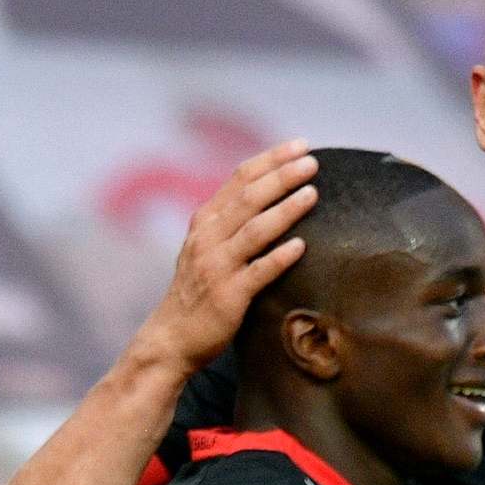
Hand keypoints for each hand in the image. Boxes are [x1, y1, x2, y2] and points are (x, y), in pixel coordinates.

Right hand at [134, 144, 318, 376]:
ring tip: (312, 193)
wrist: (171, 338)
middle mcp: (207, 239)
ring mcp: (216, 267)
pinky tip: (301, 246)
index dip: (270, 160)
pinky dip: (279, 257)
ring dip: (284, 209)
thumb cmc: (196, 292)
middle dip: (282, 177)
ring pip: (254, 230)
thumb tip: (269, 194)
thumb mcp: (204, 248)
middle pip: (249, 198)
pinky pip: (258, 272)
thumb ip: (229, 222)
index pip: (239, 180)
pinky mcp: (228, 296)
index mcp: (204, 223)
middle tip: (312, 162)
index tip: (300, 146)